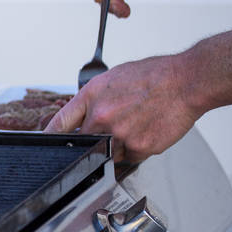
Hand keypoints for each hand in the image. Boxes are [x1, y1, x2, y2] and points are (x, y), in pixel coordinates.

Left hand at [44, 55, 202, 162]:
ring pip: (108, 151)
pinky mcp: (140, 147)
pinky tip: (146, 130)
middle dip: (95, 137)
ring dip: (117, 143)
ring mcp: (120, 134)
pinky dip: (136, 147)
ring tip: (135, 123)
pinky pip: (129, 156)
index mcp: (92, 96)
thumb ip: (94, 99)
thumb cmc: (154, 76)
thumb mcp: (113, 78)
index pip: (60, 122)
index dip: (50, 136)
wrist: (187, 81)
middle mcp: (102, 116)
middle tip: (114, 125)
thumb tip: (83, 116)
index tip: (44, 145)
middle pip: (85, 140)